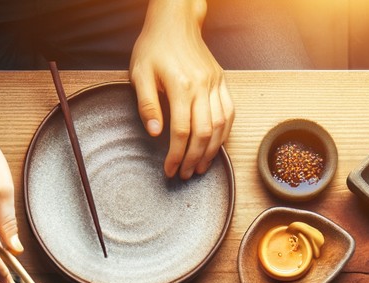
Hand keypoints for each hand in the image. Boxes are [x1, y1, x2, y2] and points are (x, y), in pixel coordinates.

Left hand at [130, 0, 231, 178]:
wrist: (175, 23)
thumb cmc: (154, 47)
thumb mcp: (139, 74)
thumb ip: (147, 105)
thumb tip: (155, 133)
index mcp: (180, 86)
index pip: (181, 131)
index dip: (176, 155)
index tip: (170, 169)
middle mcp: (201, 86)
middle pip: (203, 133)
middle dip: (194, 159)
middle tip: (186, 174)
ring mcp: (214, 83)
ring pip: (220, 125)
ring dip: (211, 150)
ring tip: (201, 166)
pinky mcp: (221, 81)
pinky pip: (229, 112)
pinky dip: (224, 133)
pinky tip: (215, 145)